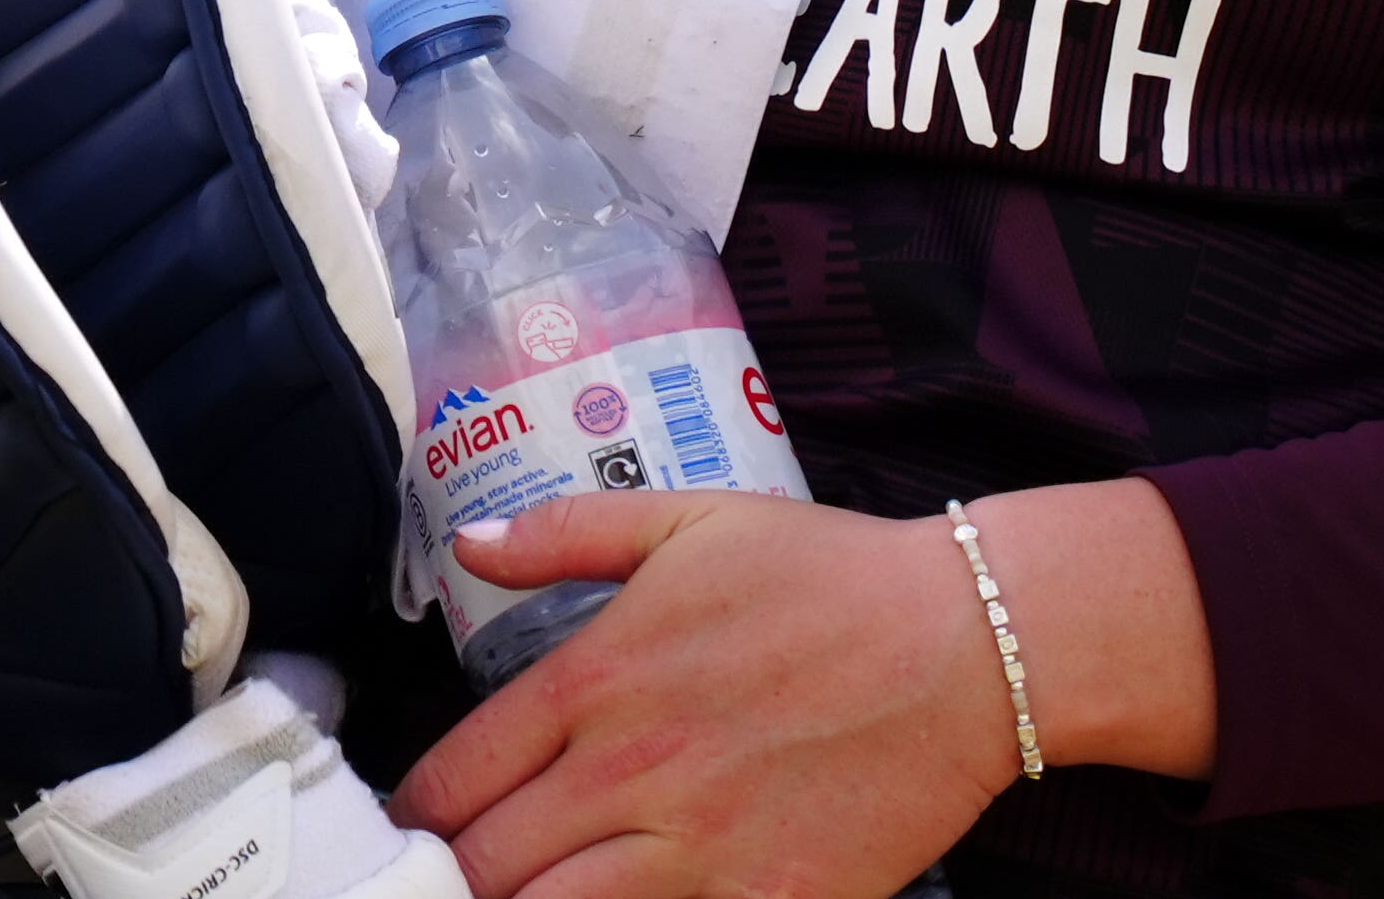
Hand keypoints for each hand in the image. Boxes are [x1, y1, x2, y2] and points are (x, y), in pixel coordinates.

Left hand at [393, 482, 1211, 898]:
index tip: (413, 830)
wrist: (970, 646)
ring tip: (526, 889)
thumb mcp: (691, 522)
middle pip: (483, 868)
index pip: (452, 780)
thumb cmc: (830, 578)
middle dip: (456, 877)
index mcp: (597, 679)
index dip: (414, 818)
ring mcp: (696, 852)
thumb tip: (469, 542)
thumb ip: (565, 533)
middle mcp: (630, 772)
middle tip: (458, 874)